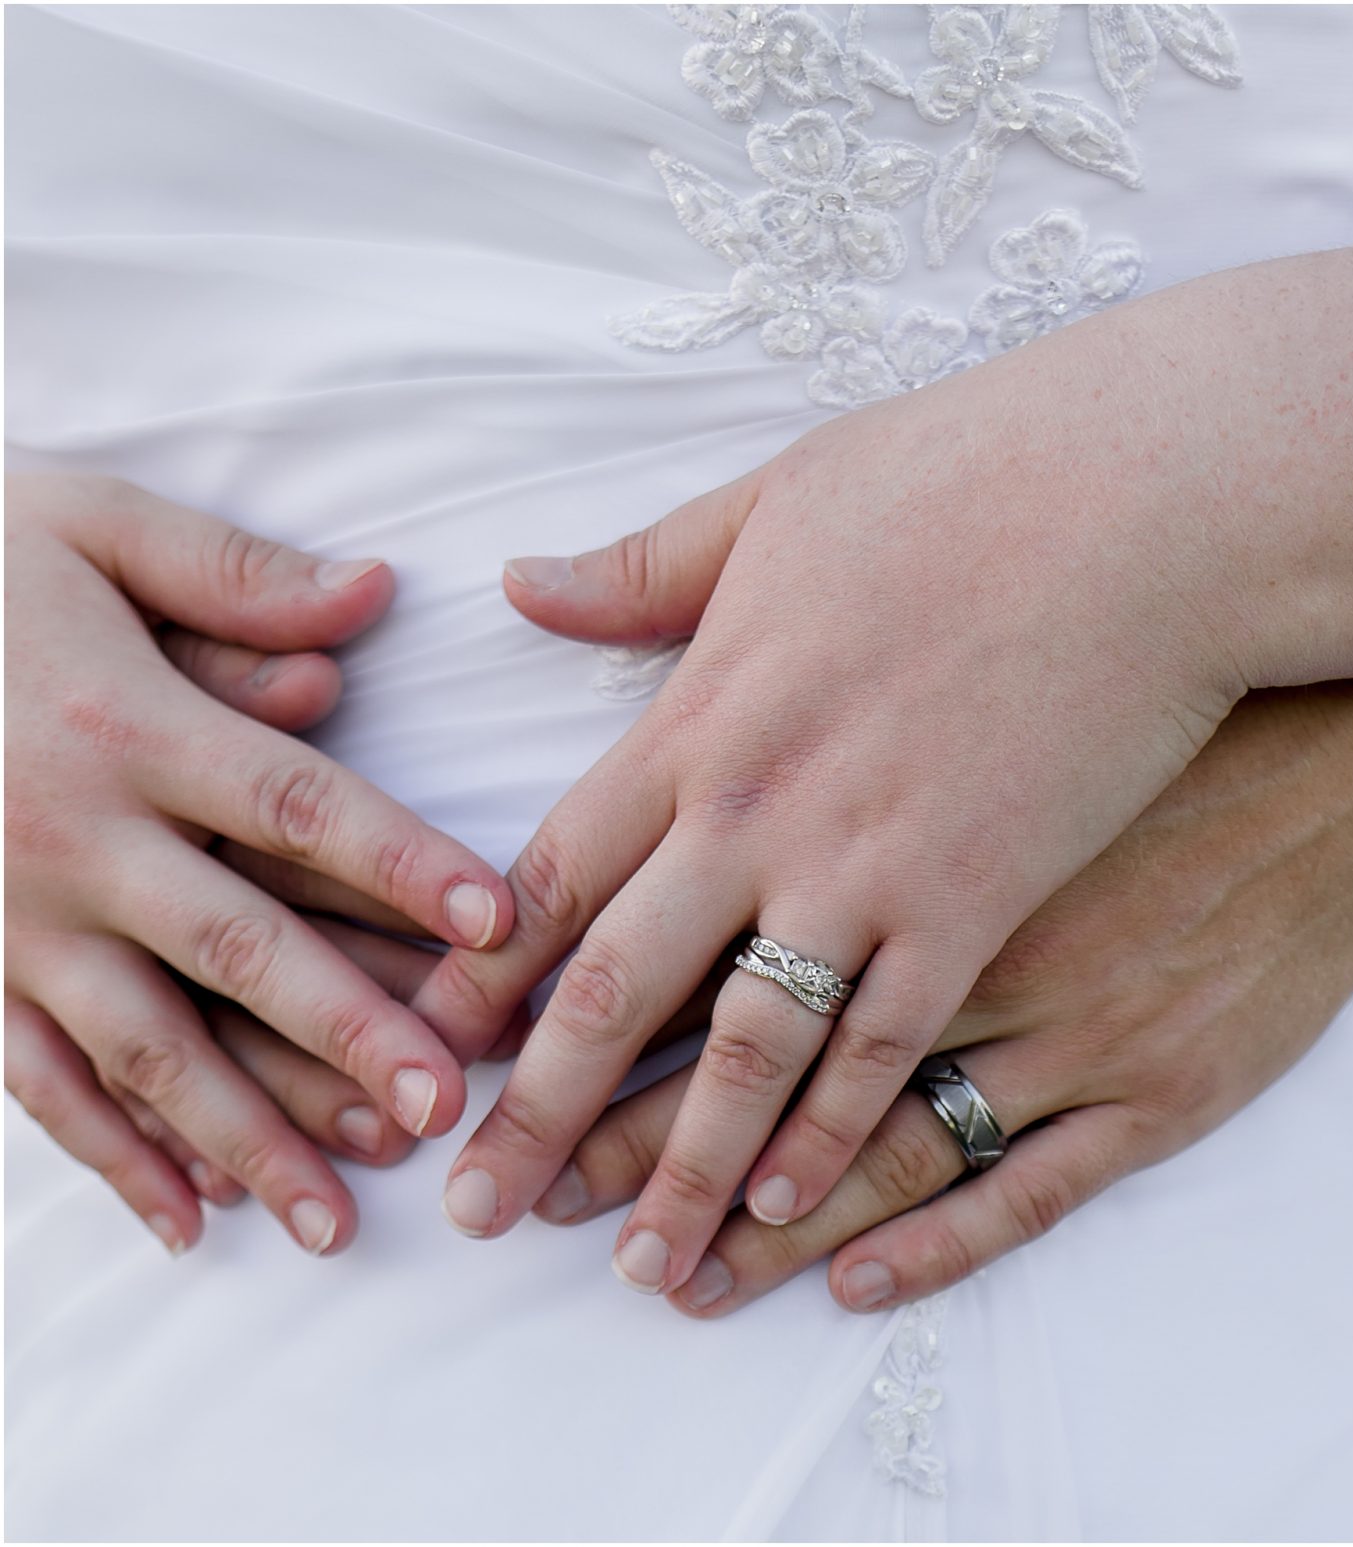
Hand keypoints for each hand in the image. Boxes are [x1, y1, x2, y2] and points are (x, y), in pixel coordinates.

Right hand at [5, 474, 514, 1253]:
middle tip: (442, 1108)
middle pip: (235, 947)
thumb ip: (230, 572)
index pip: (294, 803)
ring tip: (340, 1213)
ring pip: (143, 1046)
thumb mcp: (86, 526)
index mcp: (125, 725)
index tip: (497, 925)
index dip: (402, 864)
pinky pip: (35, 1081)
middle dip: (342, 1033)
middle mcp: (74, 839)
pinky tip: (187, 1220)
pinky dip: (111, 1154)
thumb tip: (374, 594)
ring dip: (246, 1134)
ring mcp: (7, 920)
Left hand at [425, 201, 1352, 1297]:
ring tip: (637, 1266)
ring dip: (684, 1166)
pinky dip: (834, 1136)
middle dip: (543, 1111)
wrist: (1146, 504)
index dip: (489, 973)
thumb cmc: (963, 481)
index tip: (439, 1050)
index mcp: (701, 714)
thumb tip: (518, 583)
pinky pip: (889, 1052)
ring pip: (748, 1053)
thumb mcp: (777, 502)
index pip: (558, 871)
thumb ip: (643, 569)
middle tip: (479, 1210)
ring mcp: (869, 868)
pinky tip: (793, 1206)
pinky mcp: (982, 906)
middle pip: (620, 988)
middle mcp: (759, 810)